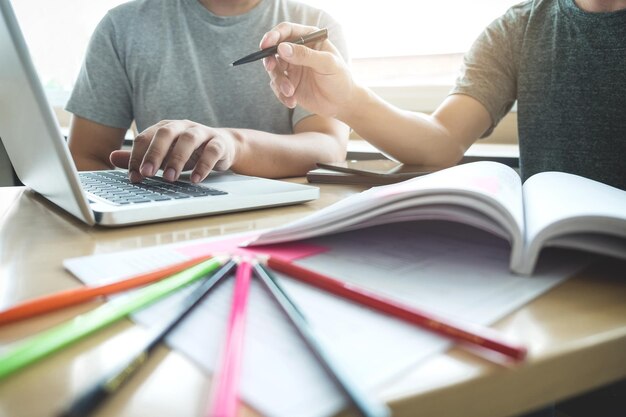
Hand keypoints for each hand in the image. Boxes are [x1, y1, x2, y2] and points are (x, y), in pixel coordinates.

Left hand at [109, 120, 238, 182]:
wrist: (223, 146)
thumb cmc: (189, 151)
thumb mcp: (163, 155)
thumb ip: (140, 156)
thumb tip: (113, 157)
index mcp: (165, 128)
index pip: (146, 137)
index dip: (137, 156)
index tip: (134, 176)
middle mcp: (182, 126)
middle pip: (165, 133)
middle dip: (154, 153)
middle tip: (147, 173)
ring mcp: (202, 132)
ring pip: (188, 140)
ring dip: (178, 159)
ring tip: (170, 179)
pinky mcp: (219, 143)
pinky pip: (212, 151)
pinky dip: (204, 165)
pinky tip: (195, 179)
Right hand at [260, 22, 355, 118]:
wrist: (342, 104)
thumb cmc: (340, 79)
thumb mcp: (326, 64)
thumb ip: (305, 55)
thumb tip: (282, 48)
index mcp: (309, 39)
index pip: (286, 31)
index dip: (274, 35)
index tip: (266, 45)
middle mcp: (298, 51)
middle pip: (274, 49)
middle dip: (270, 59)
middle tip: (271, 68)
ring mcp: (292, 68)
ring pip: (274, 70)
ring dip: (279, 81)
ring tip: (290, 92)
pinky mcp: (289, 83)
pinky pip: (276, 87)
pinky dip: (281, 95)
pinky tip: (292, 101)